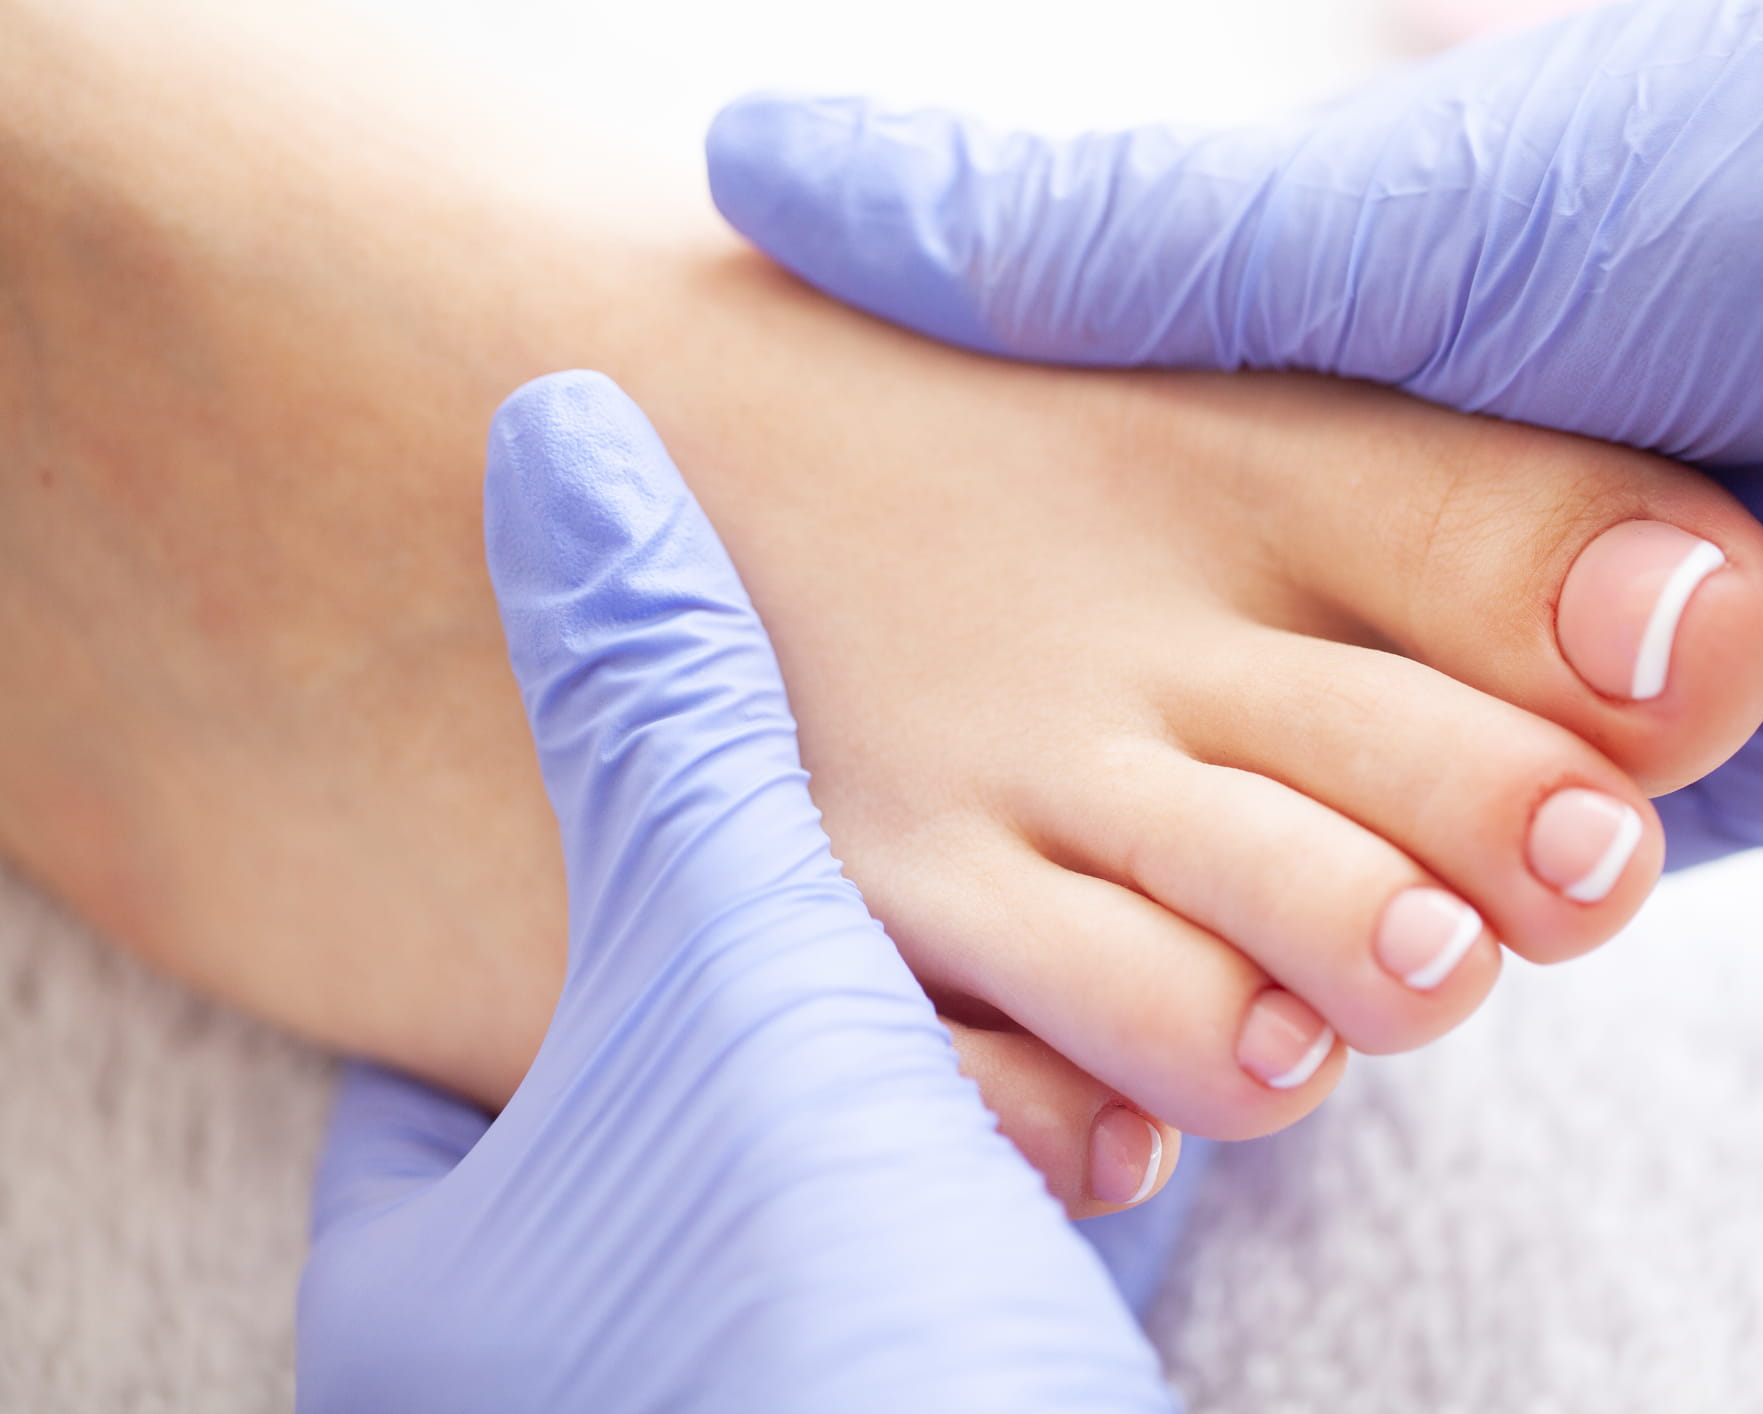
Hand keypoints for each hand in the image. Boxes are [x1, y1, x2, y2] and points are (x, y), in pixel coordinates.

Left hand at [295, 372, 1173, 1412]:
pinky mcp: (925, 1403)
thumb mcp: (747, 980)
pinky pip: (952, 1255)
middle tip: (864, 844)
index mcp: (448, 1287)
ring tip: (1034, 933)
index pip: (452, 1041)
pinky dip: (1020, 1166)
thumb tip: (560, 440)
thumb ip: (669, 729)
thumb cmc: (831, 1325)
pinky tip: (1115, 1082)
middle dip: (794, 978)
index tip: (682, 794)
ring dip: (944, 1067)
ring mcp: (759, 1396)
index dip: (576, 891)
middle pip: (667, 1098)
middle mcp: (578, 1370)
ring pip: (838, 1177)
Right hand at [705, 0, 1762, 864]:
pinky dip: (1438, 945)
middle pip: (1180, 751)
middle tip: (1129, 821)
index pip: (1056, 564)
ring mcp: (1487, 691)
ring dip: (1322, 907)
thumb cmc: (1743, 168)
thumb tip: (758, 167)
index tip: (846, 696)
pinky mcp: (1630, 803)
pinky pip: (1491, 913)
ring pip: (1329, 866)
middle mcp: (1361, 565)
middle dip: (1176, 811)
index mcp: (1275, 413)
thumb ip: (1093, 254)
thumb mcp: (1378, 219)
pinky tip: (1371, 989)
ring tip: (1353, 915)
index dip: (973, 644)